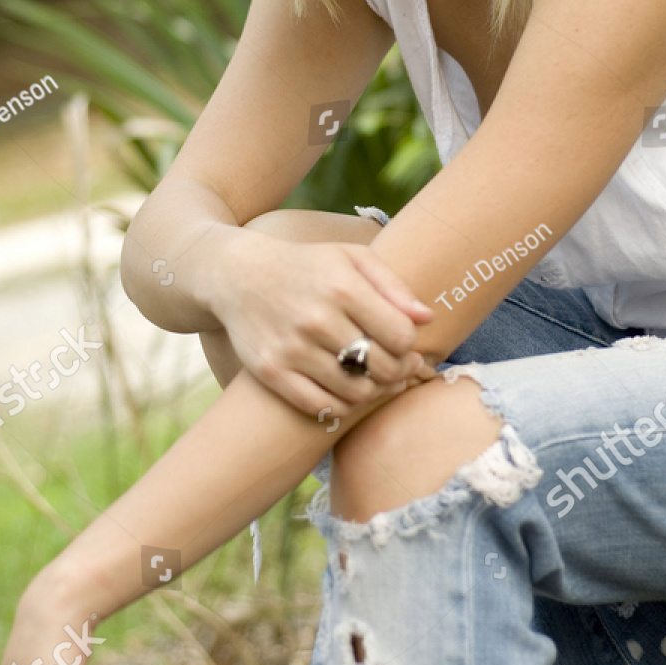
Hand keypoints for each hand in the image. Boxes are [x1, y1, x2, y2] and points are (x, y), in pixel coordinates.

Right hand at [208, 230, 436, 418]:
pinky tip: (343, 389)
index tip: (403, 343)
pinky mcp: (271, 371)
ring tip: (370, 376)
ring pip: (356, 392)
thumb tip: (427, 318)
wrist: (237, 275)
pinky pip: (321, 406)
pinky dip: (341, 404)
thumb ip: (393, 286)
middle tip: (394, 366)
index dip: (410, 345)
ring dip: (372, 390)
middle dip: (397, 371)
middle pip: (383, 367)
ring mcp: (291, 348)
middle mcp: (317, 319)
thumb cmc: (307, 265)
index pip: (401, 336)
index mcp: (342, 287)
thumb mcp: (351, 258)